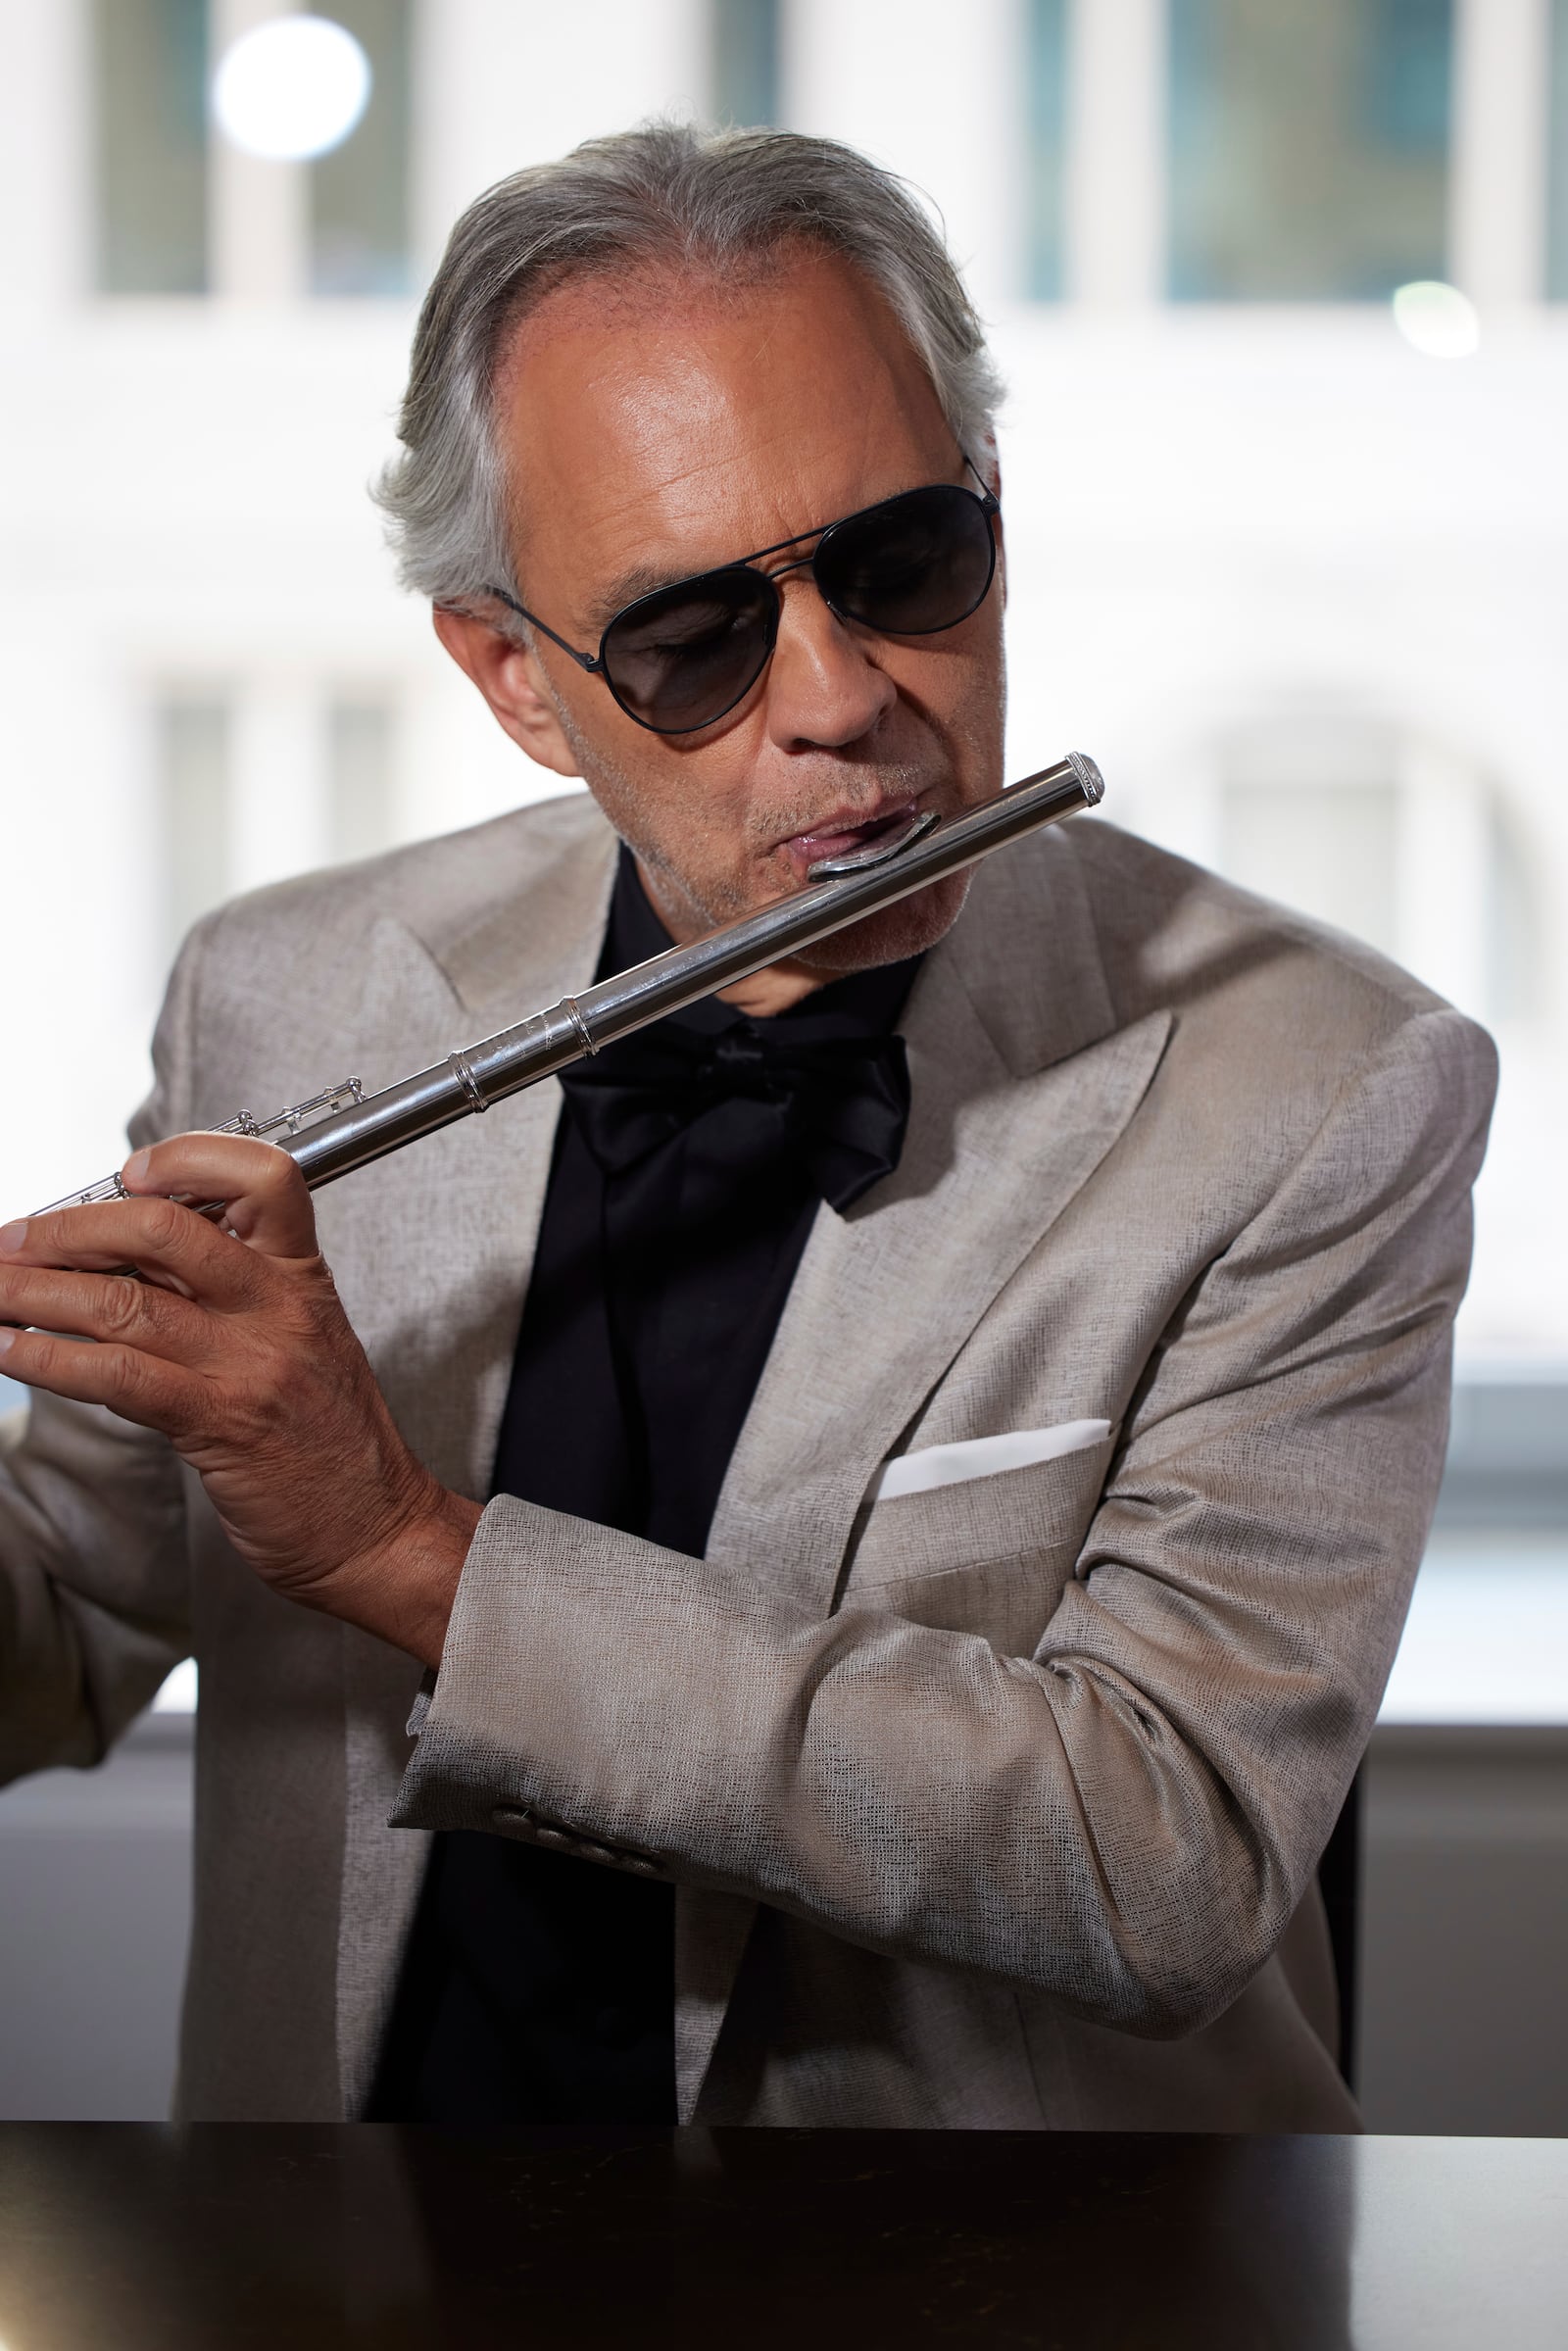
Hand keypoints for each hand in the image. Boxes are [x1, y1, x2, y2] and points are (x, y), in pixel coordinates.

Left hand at [0, 1136, 479, 1667]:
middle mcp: (278, 1308)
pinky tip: (11, 1351)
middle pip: (165, 1226)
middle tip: (17, 1239)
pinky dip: (49, 1358)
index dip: (190, 1159)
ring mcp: (249, 1364)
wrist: (378, 1527)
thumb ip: (231, 1296)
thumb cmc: (333, 1443)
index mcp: (303, 1276)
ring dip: (35, 1291)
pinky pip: (118, 1375)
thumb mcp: (301, 1341)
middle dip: (70, 1227)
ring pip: (123, 1300)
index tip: (130, 1174)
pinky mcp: (220, 1423)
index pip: (263, 1176)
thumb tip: (128, 1259)